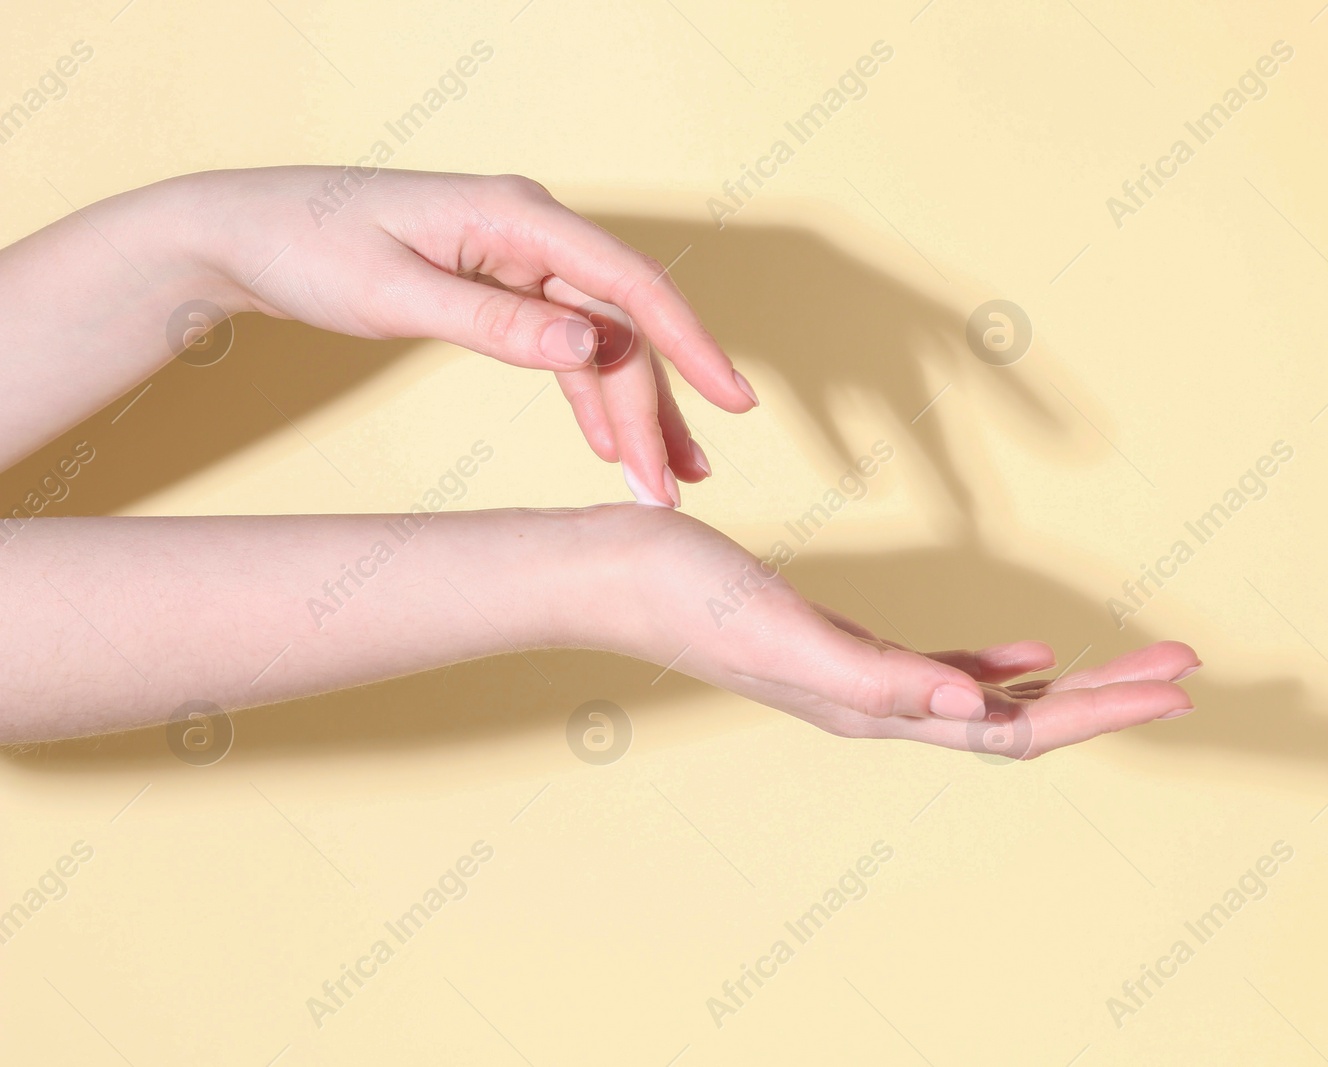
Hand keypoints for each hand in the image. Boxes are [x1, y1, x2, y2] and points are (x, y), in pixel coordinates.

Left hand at [172, 167, 755, 506]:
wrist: (247, 231)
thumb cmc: (309, 247)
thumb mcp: (395, 292)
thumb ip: (498, 321)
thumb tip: (593, 344)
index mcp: (518, 217)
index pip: (631, 283)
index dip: (691, 343)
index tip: (734, 399)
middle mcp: (534, 234)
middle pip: (622, 330)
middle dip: (653, 412)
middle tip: (672, 493)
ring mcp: (523, 262)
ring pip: (603, 345)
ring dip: (633, 415)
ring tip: (664, 486)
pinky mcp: (507, 289)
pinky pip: (568, 350)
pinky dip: (590, 400)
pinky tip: (612, 448)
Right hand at [580, 505, 1198, 756]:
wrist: (615, 571)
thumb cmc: (687, 595)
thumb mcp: (786, 631)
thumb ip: (877, 678)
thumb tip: (974, 705)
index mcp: (875, 707)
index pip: (1012, 725)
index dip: (1099, 710)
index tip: (1174, 686)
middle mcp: (880, 705)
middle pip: (1019, 716)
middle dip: (1107, 697)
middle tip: (1185, 669)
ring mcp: (864, 682)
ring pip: (990, 695)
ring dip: (1066, 685)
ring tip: (1132, 666)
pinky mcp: (845, 648)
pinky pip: (943, 667)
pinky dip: (997, 661)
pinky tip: (1028, 651)